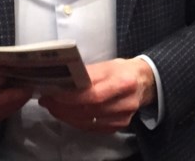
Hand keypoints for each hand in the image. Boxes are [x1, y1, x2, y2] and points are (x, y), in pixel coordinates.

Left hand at [38, 57, 155, 132]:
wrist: (146, 82)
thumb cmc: (123, 71)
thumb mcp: (107, 65)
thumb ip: (87, 74)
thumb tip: (62, 81)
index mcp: (124, 82)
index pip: (93, 95)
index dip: (70, 97)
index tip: (52, 93)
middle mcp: (126, 102)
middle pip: (88, 111)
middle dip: (63, 107)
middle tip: (47, 100)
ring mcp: (123, 117)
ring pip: (88, 122)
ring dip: (66, 115)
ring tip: (53, 106)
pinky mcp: (119, 126)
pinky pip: (92, 128)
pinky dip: (76, 121)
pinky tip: (68, 114)